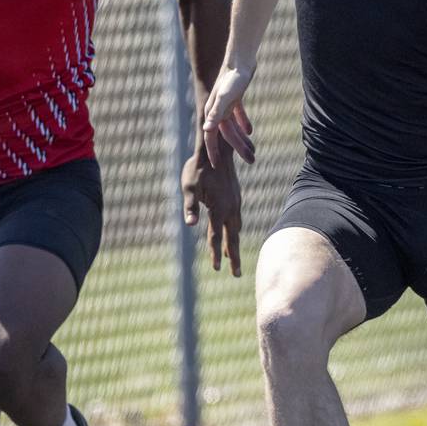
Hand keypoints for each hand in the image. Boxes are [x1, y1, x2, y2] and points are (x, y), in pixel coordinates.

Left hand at [181, 149, 242, 275]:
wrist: (217, 150)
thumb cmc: (198, 168)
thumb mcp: (189, 187)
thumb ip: (190, 206)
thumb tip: (189, 224)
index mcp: (218, 208)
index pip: (216, 237)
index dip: (215, 254)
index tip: (216, 269)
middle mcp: (230, 208)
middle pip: (232, 238)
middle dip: (234, 257)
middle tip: (236, 275)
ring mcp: (235, 203)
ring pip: (236, 229)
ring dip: (234, 244)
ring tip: (233, 259)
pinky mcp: (236, 198)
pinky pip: (237, 220)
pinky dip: (235, 231)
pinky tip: (232, 234)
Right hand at [202, 67, 254, 166]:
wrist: (241, 58)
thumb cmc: (234, 78)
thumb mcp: (226, 97)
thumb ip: (216, 114)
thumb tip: (206, 130)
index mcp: (213, 112)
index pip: (211, 136)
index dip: (214, 151)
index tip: (217, 166)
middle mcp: (217, 109)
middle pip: (227, 134)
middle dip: (239, 148)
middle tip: (252, 161)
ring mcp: (226, 103)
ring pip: (233, 127)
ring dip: (242, 139)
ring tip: (254, 151)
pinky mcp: (235, 97)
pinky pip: (238, 115)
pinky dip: (243, 123)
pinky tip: (251, 132)